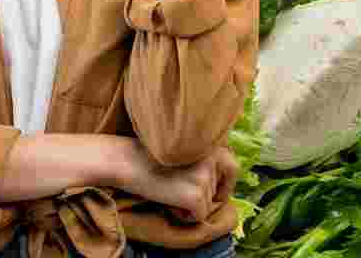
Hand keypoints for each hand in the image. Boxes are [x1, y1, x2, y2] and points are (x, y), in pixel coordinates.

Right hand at [113, 140, 238, 222]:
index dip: (225, 184)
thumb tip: (219, 188)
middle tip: (181, 192)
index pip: (233, 167)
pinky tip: (168, 202)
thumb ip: (202, 162)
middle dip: (203, 196)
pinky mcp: (196, 196)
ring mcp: (205, 177)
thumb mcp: (182, 151)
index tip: (212, 192)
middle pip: (218, 190)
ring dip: (190, 204)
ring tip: (168, 190)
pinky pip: (199, 216)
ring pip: (208, 204)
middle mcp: (211, 158)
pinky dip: (184, 216)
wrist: (127, 161)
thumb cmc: (148, 157)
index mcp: (209, 144)